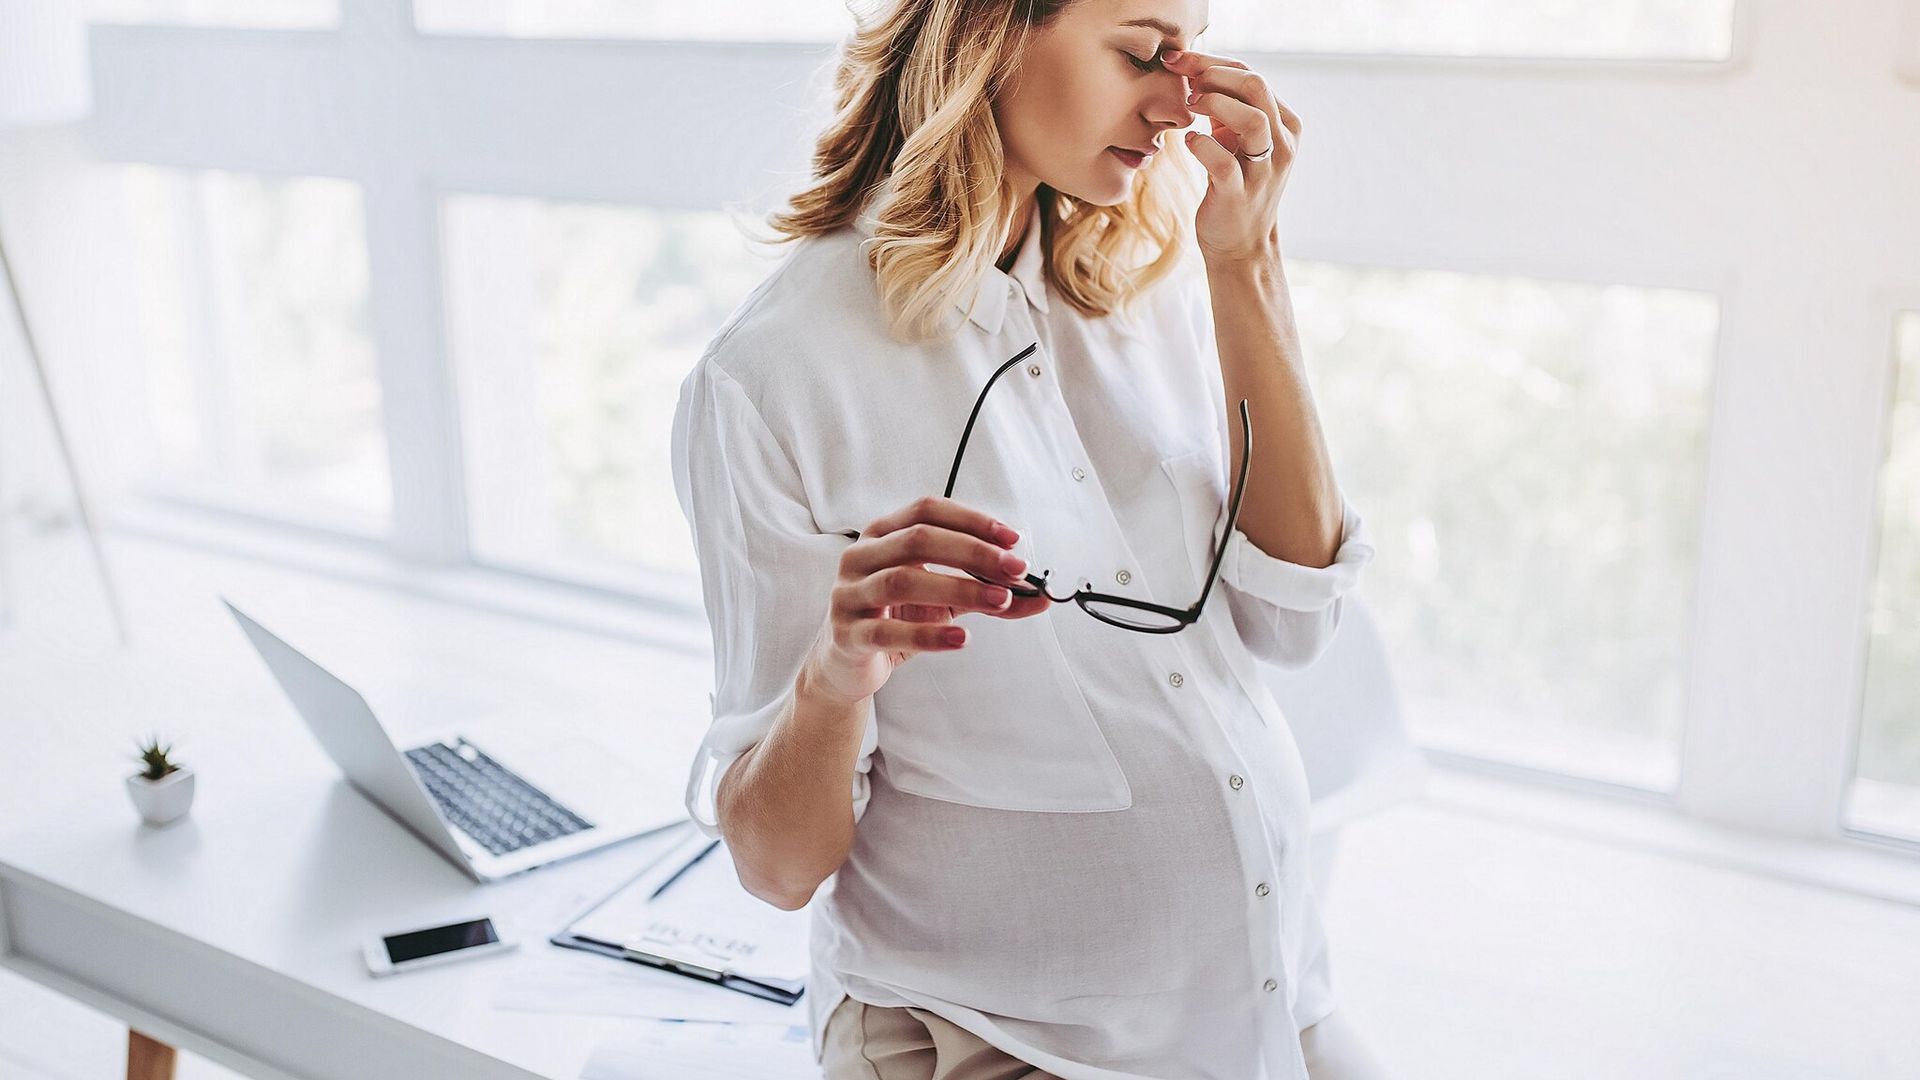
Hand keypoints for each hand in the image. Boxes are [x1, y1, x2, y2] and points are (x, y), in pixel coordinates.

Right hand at [803, 495, 1052, 706]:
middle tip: (1015, 570)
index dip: (972, 520)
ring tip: (999, 600)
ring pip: (903, 581)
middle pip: (918, 540)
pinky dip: (929, 635)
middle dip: (974, 552)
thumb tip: (1041, 596)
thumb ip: (988, 592)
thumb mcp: (945, 600)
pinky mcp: (848, 635)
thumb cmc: (897, 619)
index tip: (1013, 539)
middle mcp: (860, 557)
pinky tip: (962, 637)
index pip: (927, 511)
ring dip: (958, 588)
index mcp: (881, 535)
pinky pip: (889, 632)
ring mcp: (849, 595)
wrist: (847, 664)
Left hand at [1159, 48, 1300, 265]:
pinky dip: (1202, 145)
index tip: (1178, 60)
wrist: (1241, 244)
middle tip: (1185, 80)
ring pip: (1253, 120)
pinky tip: (1188, 142)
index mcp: (1284, 124)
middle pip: (1257, 87)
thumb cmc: (1235, 184)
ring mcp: (1264, 171)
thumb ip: (1225, 108)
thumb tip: (1194, 70)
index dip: (1212, 62)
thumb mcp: (1236, 141)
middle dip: (1214, 74)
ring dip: (1215, 104)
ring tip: (1190, 106)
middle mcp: (1281, 144)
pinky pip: (1224, 162)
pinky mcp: (1240, 195)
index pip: (1252, 76)